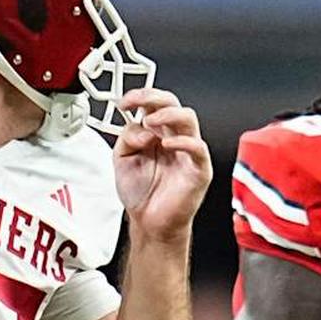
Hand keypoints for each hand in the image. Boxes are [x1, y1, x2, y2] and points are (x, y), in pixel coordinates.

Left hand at [113, 88, 211, 243]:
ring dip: (168, 114)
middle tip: (137, 103)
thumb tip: (140, 127)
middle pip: (173, 104)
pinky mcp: (198, 169)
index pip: (155, 104)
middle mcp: (173, 138)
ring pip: (188, 118)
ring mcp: (187, 152)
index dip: (141, 96)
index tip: (125, 101)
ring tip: (150, 122)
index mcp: (156, 133)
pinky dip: (183, 142)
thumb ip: (127, 138)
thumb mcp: (122, 159)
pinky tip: (166, 144)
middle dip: (154, 97)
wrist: (149, 222)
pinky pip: (198, 148)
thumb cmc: (141, 192)